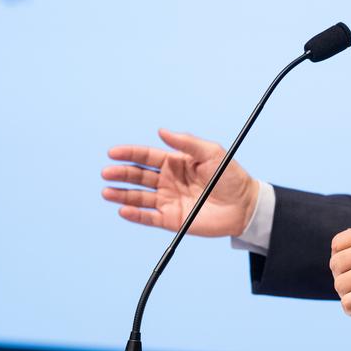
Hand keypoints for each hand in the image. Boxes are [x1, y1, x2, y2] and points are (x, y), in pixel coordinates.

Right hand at [101, 128, 258, 236]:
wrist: (244, 205)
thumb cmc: (230, 176)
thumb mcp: (211, 152)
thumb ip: (186, 143)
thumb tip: (161, 131)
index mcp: (174, 163)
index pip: (146, 157)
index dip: (129, 154)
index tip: (113, 153)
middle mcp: (167, 181)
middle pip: (138, 176)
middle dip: (121, 174)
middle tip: (107, 173)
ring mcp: (168, 201)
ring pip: (139, 197)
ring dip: (122, 194)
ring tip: (107, 192)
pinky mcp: (172, 220)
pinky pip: (149, 218)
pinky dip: (135, 215)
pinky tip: (123, 210)